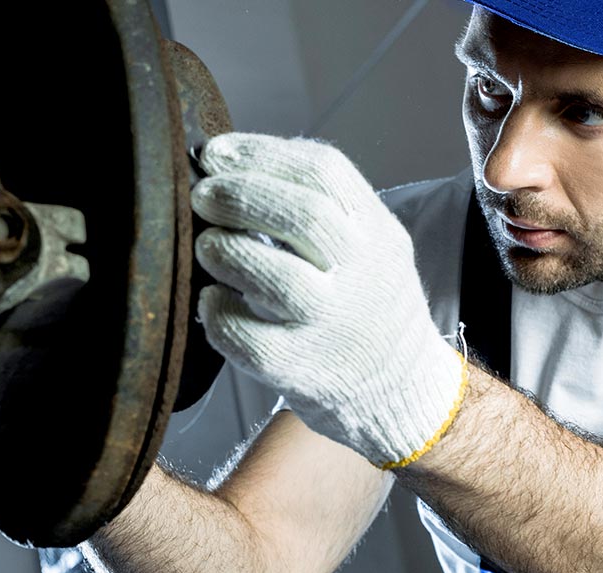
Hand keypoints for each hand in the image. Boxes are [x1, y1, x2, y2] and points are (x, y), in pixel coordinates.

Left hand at [192, 133, 467, 468]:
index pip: (324, 171)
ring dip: (226, 251)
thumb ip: (322, 202)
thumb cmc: (364, 301)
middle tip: (202, 195)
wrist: (400, 388)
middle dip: (241, 195)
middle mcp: (362, 275)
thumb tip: (237, 159)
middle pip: (304, 217)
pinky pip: (247, 337)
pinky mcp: (298, 369)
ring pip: (276, 279)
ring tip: (207, 246)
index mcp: (377, 232)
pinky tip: (211, 299)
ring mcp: (331, 326)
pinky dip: (217, 311)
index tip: (218, 152)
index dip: (262, 154)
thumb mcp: (370, 241)